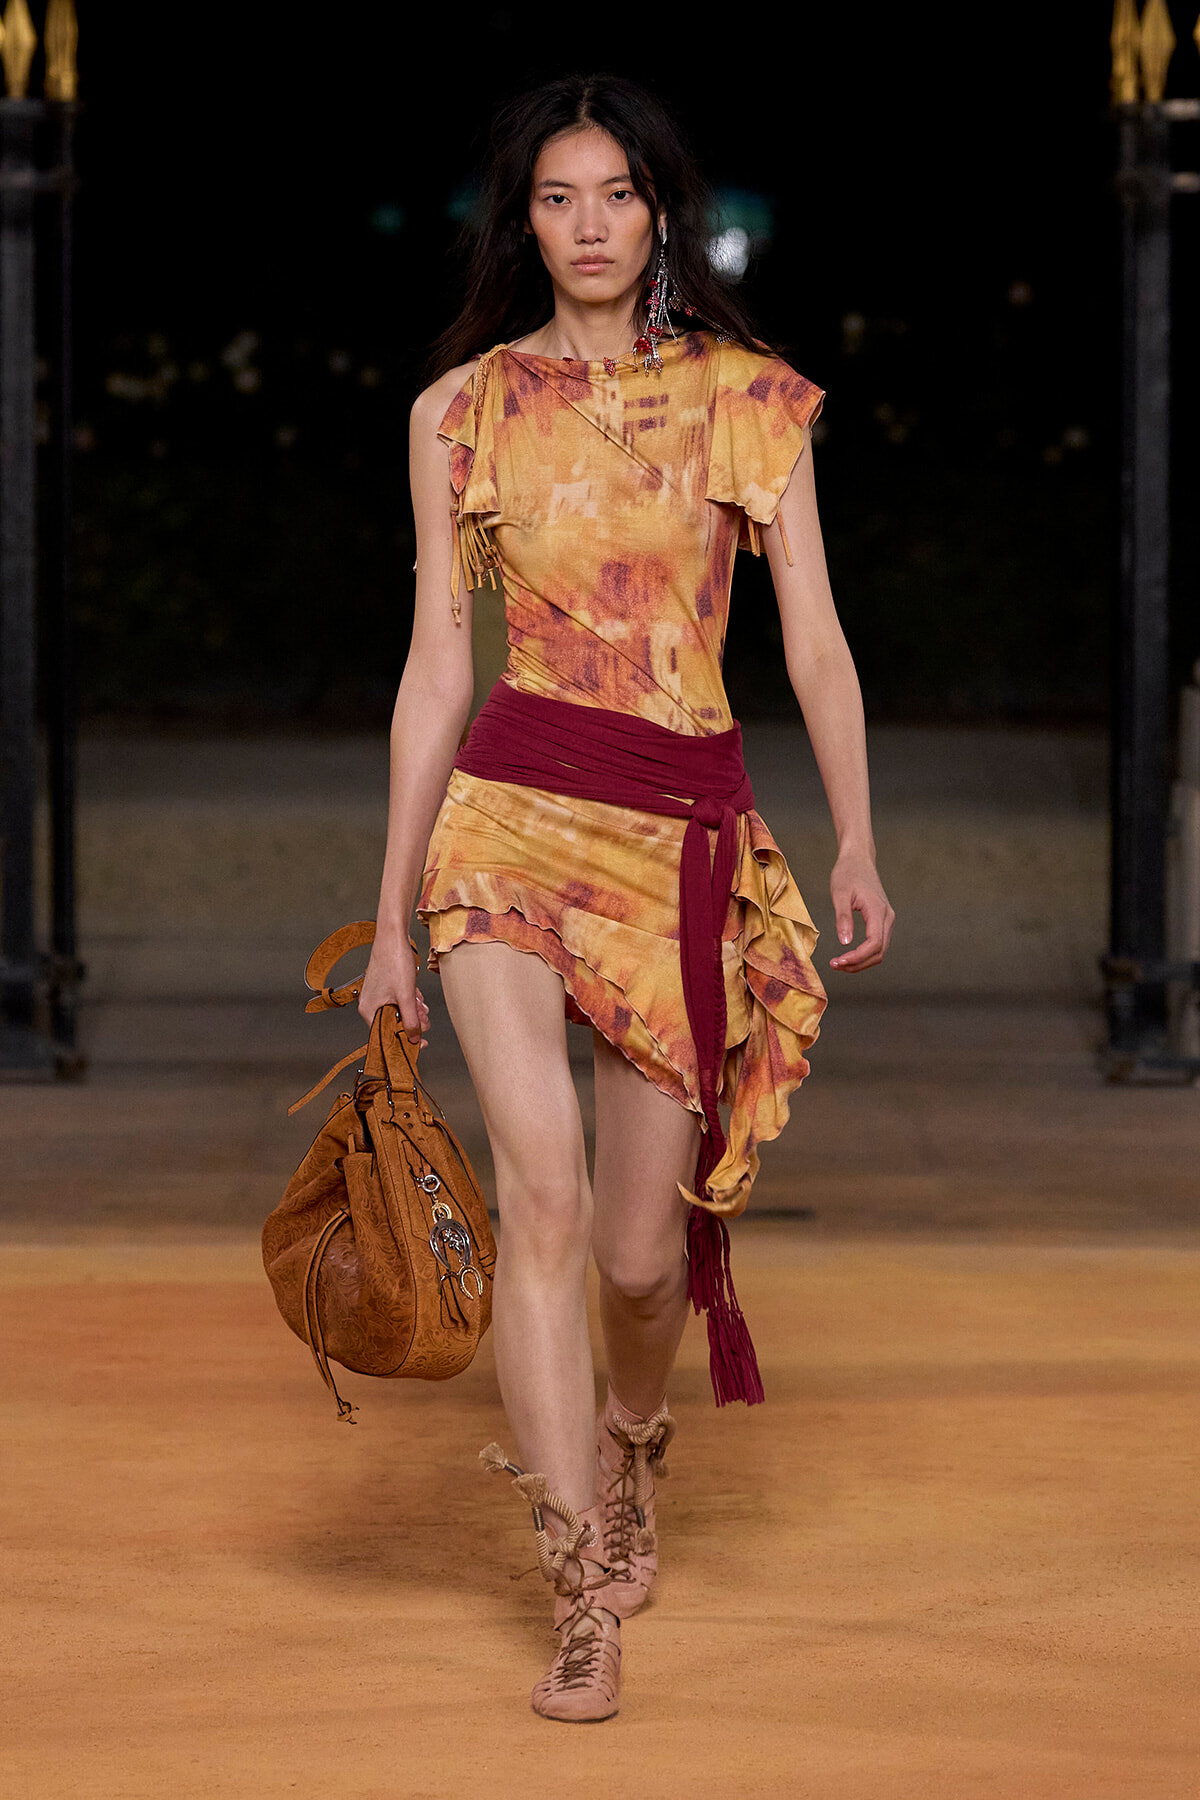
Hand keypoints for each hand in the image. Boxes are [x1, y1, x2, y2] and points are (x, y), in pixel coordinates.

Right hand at [357, 931, 430, 1044]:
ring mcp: (377, 994)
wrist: (393, 936)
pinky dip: (410, 1000)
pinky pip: (398, 1000)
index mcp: (369, 1009)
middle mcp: (370, 1003)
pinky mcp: (384, 986)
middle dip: (411, 1022)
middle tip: (425, 1021)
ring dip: (413, 1011)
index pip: (385, 1035)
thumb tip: (414, 1039)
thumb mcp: (406, 995)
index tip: (420, 1043)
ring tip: (423, 1007)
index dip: (403, 1041)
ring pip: (397, 1011)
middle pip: (392, 1023)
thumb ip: (411, 1019)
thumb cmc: (394, 961)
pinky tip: (418, 996)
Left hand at [828, 852, 893, 971]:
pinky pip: (878, 944)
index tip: (838, 961)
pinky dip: (864, 954)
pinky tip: (848, 955)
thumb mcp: (840, 894)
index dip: (857, 958)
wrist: (858, 858)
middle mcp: (887, 917)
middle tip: (834, 965)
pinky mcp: (883, 920)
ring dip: (861, 961)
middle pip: (879, 952)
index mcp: (878, 911)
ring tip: (839, 963)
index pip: (874, 944)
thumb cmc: (847, 873)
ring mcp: (887, 919)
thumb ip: (843, 918)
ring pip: (880, 951)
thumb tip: (845, 943)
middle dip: (857, 963)